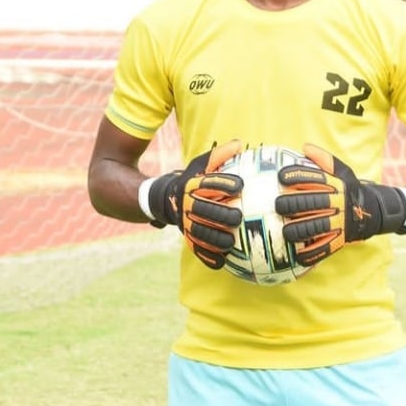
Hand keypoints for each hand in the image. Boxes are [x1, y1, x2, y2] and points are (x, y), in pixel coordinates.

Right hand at [148, 140, 243, 268]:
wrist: (164, 198)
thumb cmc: (191, 179)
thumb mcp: (201, 164)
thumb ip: (219, 155)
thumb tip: (239, 143)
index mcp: (192, 185)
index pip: (208, 183)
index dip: (223, 183)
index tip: (240, 185)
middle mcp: (187, 204)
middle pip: (203, 210)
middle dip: (220, 214)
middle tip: (238, 217)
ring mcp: (185, 222)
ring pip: (199, 232)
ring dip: (215, 238)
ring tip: (231, 241)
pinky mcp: (186, 237)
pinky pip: (195, 249)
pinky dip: (207, 257)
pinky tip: (221, 261)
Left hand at [275, 144, 405, 266]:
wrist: (372, 211)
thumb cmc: (348, 190)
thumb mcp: (342, 172)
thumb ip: (324, 159)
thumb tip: (305, 147)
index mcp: (337, 185)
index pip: (314, 178)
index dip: (296, 176)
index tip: (281, 177)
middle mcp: (338, 203)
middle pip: (311, 203)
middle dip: (292, 204)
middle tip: (278, 205)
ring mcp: (339, 223)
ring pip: (315, 227)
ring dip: (297, 229)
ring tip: (285, 230)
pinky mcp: (340, 240)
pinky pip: (323, 248)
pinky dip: (309, 253)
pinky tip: (296, 253)